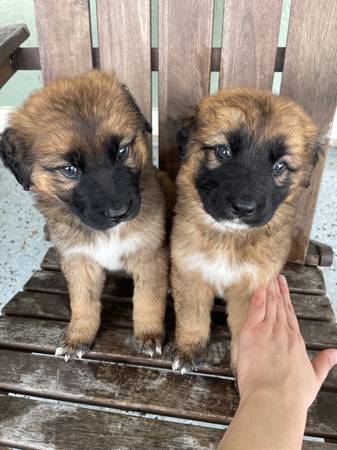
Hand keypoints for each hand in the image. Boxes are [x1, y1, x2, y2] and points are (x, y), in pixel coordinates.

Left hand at [237, 275, 336, 409]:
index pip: (290, 315)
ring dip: (268, 290)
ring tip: (267, 278)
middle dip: (277, 290)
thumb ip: (324, 362)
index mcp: (296, 342)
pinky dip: (258, 296)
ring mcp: (268, 330)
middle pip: (279, 306)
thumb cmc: (291, 395)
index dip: (286, 300)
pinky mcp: (252, 332)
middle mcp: (283, 332)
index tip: (284, 289)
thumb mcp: (314, 378)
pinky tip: (258, 287)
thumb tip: (336, 353)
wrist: (274, 400)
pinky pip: (256, 309)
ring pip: (269, 304)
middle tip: (275, 277)